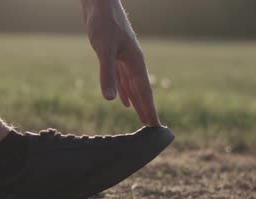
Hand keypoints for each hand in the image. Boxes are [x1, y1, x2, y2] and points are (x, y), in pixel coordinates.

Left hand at [82, 0, 160, 126]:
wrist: (99, 4)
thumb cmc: (103, 23)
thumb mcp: (104, 50)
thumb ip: (107, 75)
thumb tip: (111, 100)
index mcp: (135, 62)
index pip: (145, 92)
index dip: (150, 110)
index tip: (156, 127)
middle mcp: (133, 63)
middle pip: (141, 92)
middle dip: (146, 111)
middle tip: (152, 130)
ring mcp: (124, 59)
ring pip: (133, 87)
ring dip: (137, 103)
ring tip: (142, 119)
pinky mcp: (114, 56)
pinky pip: (123, 80)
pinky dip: (124, 92)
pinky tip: (123, 102)